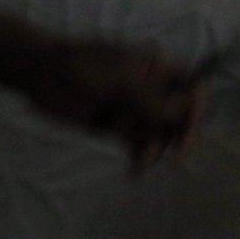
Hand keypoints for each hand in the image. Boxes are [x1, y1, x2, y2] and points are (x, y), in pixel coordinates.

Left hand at [21, 40, 201, 172]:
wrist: (42, 74)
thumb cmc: (83, 68)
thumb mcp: (122, 83)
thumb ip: (154, 102)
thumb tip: (183, 117)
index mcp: (159, 68)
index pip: (193, 88)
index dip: (198, 111)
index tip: (188, 133)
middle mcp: (153, 88)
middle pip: (179, 115)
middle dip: (175, 136)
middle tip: (175, 159)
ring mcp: (134, 108)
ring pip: (159, 133)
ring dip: (154, 150)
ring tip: (139, 165)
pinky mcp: (117, 125)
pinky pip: (138, 144)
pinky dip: (140, 157)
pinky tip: (134, 170)